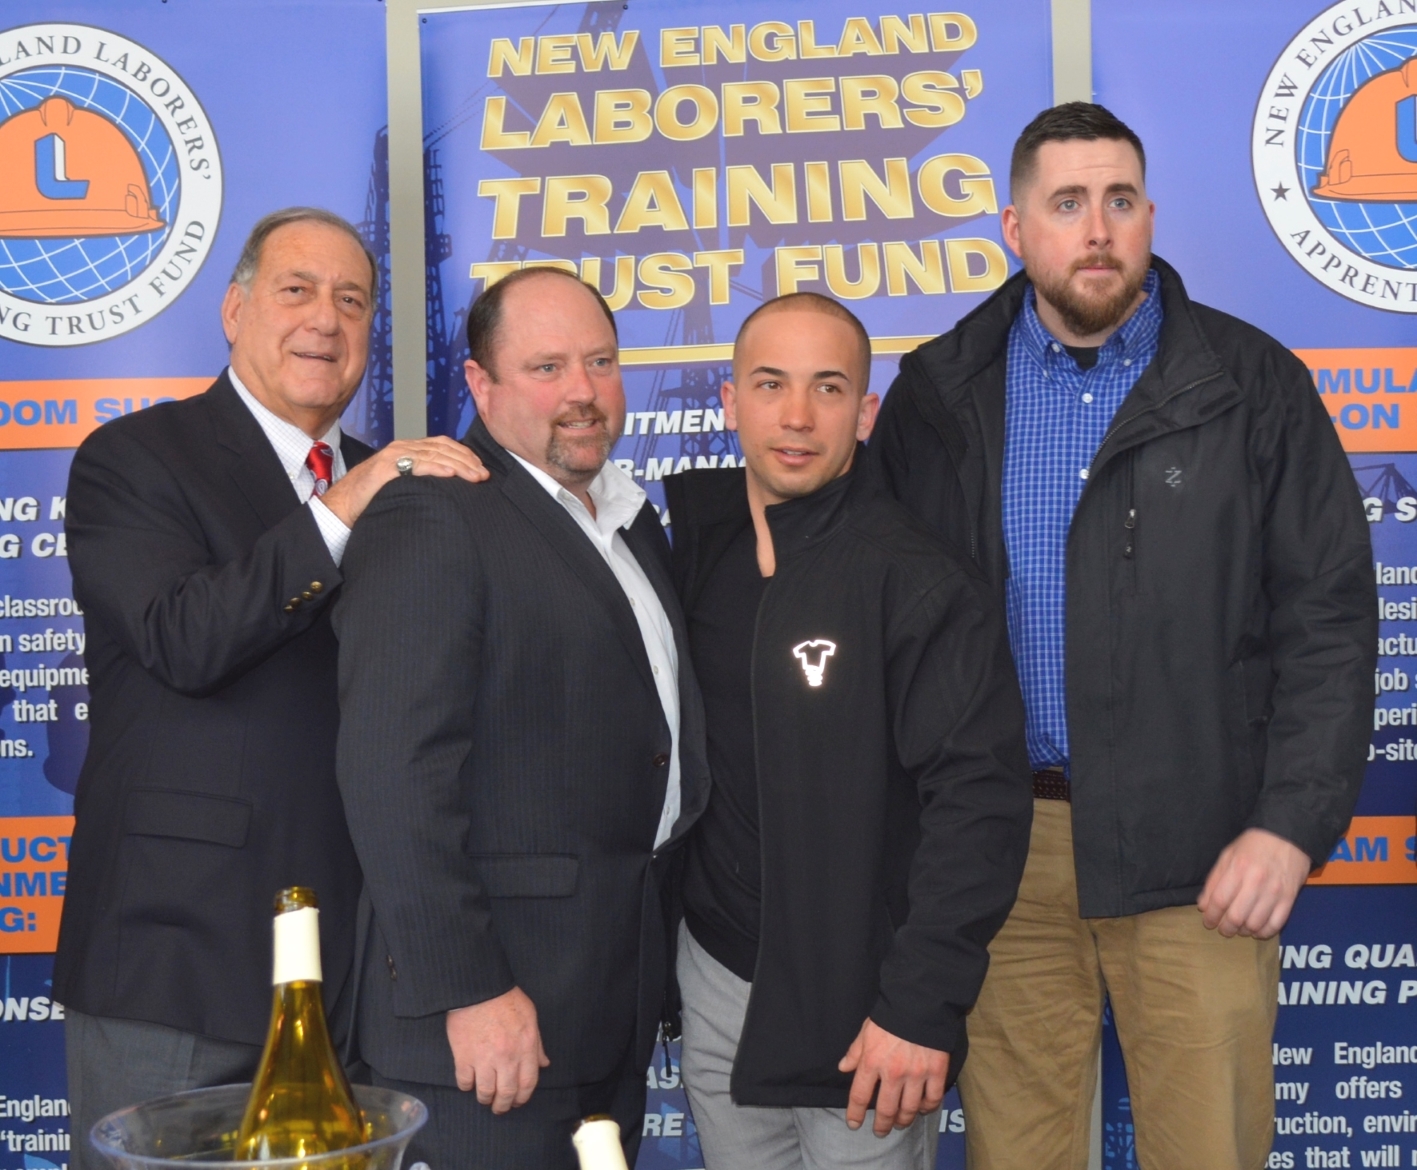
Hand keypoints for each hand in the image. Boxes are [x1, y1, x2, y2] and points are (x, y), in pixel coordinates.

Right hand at [320, 437, 488, 526]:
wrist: (342, 506)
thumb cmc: (373, 499)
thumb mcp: (404, 486)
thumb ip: (422, 480)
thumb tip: (450, 489)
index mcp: (408, 449)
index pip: (443, 445)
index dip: (464, 454)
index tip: (481, 469)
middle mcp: (402, 447)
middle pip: (443, 448)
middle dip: (467, 460)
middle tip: (484, 475)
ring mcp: (393, 455)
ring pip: (434, 454)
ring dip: (458, 465)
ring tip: (475, 476)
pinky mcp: (385, 467)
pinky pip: (416, 464)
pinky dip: (436, 467)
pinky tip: (451, 474)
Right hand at [445, 986, 549, 1112]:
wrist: (478, 988)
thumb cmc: (506, 998)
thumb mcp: (530, 1016)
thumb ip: (537, 1043)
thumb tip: (543, 1063)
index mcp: (525, 1047)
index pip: (528, 1083)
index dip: (523, 1097)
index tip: (518, 1101)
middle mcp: (507, 1057)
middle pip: (507, 1092)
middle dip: (504, 1105)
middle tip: (500, 1107)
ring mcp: (484, 1059)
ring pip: (485, 1092)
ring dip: (485, 1099)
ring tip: (485, 1098)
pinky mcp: (464, 1057)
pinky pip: (464, 1081)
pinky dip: (467, 1086)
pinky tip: (469, 1083)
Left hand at [838, 1018, 948, 1136]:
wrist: (920, 1003)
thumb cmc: (890, 1016)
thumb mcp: (866, 1031)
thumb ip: (855, 1052)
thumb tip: (843, 1067)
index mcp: (872, 1061)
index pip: (859, 1096)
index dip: (855, 1114)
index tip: (854, 1124)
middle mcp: (893, 1073)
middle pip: (885, 1109)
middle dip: (881, 1125)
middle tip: (880, 1131)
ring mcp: (916, 1074)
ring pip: (908, 1109)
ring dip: (902, 1121)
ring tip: (899, 1123)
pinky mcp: (936, 1072)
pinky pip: (932, 1099)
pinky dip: (926, 1108)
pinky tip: (921, 1109)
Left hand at [1198, 827, 1312, 938]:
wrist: (1288, 838)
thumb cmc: (1253, 846)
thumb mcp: (1228, 855)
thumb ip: (1214, 880)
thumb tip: (1204, 905)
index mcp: (1237, 868)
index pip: (1219, 900)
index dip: (1211, 916)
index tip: (1208, 922)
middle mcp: (1256, 882)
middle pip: (1236, 916)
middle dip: (1226, 928)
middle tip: (1224, 929)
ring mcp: (1274, 892)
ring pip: (1255, 924)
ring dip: (1244, 931)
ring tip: (1239, 929)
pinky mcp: (1290, 899)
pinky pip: (1276, 924)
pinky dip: (1264, 932)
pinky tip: (1257, 930)